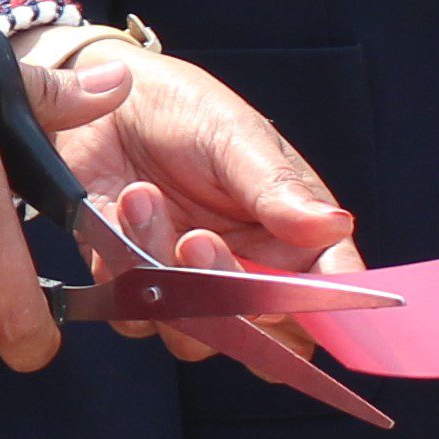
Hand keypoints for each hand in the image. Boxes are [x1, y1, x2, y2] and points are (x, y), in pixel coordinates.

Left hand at [37, 35, 365, 298]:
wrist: (104, 104)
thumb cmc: (186, 110)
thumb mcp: (237, 136)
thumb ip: (278, 190)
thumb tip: (334, 226)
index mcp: (294, 235)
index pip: (329, 291)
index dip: (325, 310)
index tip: (294, 298)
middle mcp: (249, 271)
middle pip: (263, 330)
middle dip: (229, 296)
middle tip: (196, 239)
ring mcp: (193, 287)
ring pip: (197, 334)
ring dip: (167, 278)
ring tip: (142, 197)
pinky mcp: (138, 289)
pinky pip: (137, 316)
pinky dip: (123, 272)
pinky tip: (117, 211)